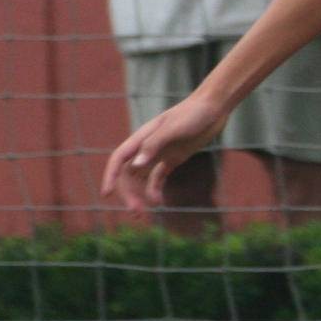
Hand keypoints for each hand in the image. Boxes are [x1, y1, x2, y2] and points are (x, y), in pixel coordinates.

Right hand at [102, 92, 229, 216]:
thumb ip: (154, 145)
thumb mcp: (174, 128)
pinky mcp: (174, 157)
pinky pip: (159, 177)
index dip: (110, 176)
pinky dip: (156, 190)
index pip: (119, 159)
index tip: (106, 194)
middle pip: (129, 174)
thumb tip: (136, 166)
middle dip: (129, 193)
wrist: (213, 108)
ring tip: (143, 213)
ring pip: (142, 178)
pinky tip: (159, 202)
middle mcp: (147, 147)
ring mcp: (160, 153)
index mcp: (142, 138)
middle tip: (136, 212)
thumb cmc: (192, 114)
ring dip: (140, 195)